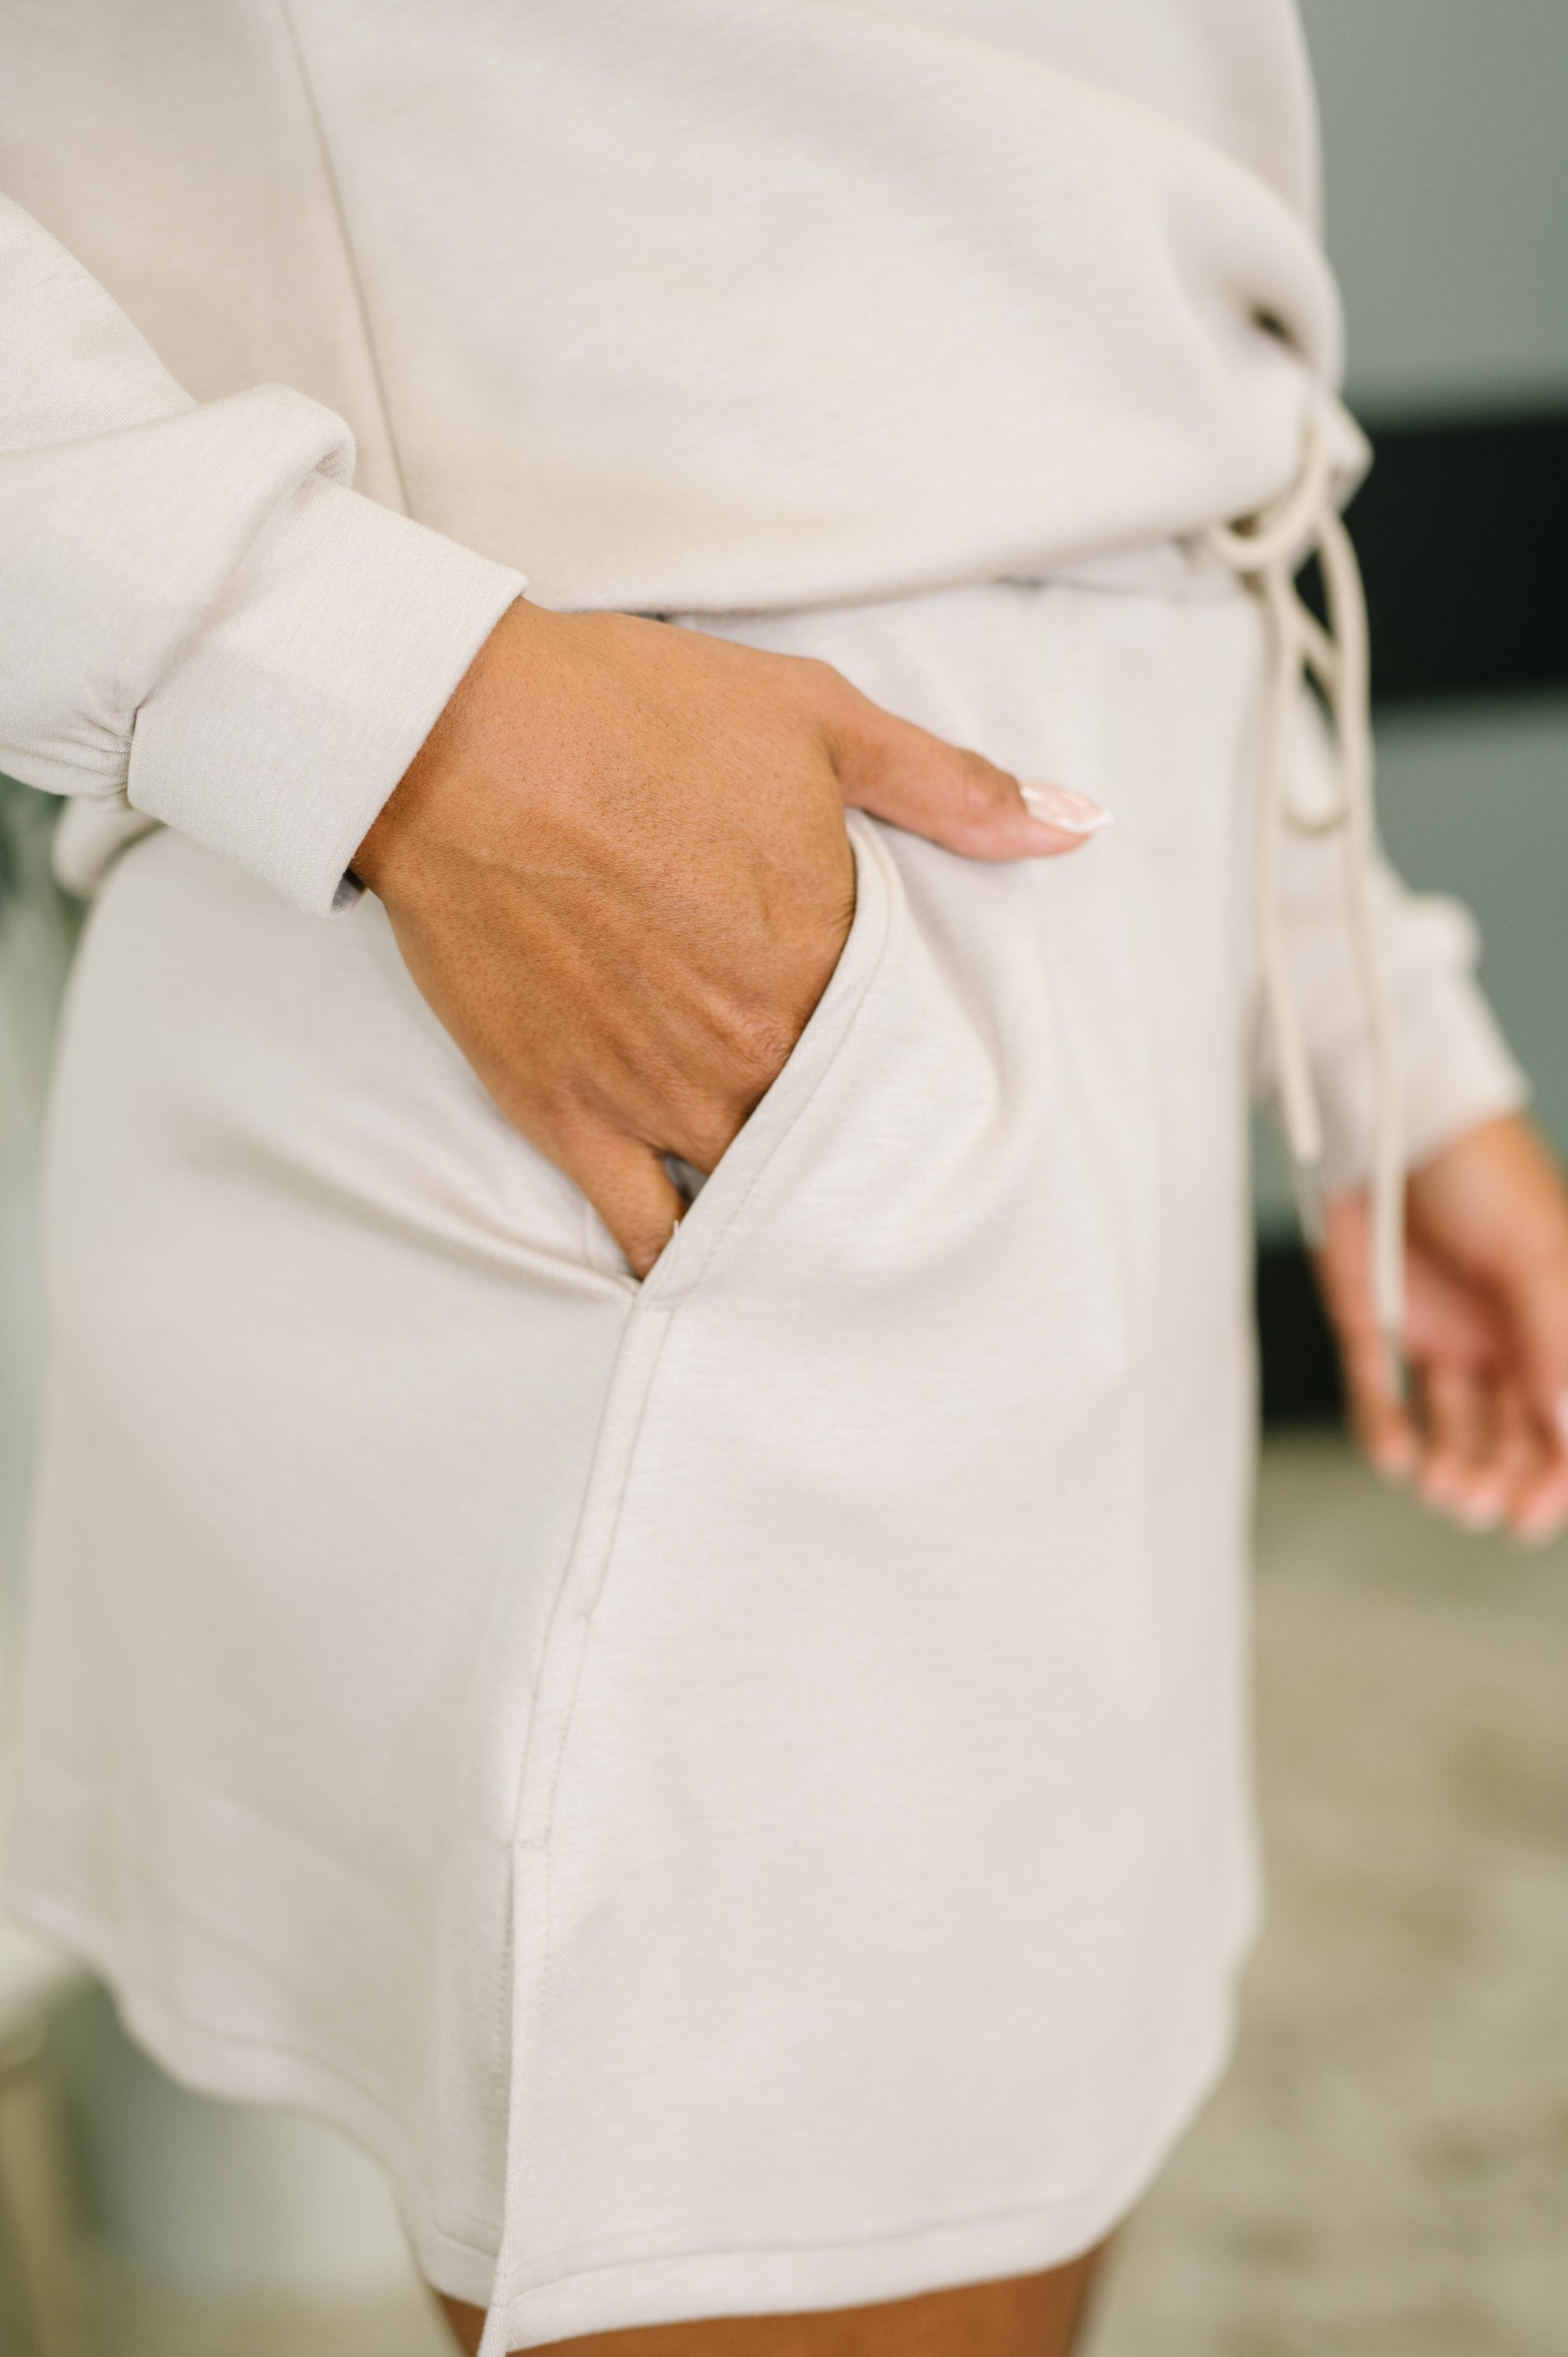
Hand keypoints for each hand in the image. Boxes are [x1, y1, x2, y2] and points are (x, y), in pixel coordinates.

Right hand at [353, 601, 1103, 1276]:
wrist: (455, 737)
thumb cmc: (634, 713)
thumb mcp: (818, 719)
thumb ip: (952, 788)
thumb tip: (1076, 826)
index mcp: (828, 963)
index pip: (914, 1051)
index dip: (925, 1061)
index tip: (938, 1075)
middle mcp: (754, 1052)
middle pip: (841, 1135)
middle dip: (864, 1146)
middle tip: (892, 1170)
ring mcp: (659, 1098)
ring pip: (755, 1194)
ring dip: (790, 1209)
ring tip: (820, 1232)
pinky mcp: (566, 1117)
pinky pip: (641, 1229)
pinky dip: (682, 1259)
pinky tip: (714, 1277)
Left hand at [1315, 1113, 1567, 1542]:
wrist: (1383, 1114)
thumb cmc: (1479, 1166)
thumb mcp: (1537, 1251)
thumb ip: (1561, 1342)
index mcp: (1560, 1318)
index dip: (1559, 1473)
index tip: (1536, 1515)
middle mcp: (1507, 1334)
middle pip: (1516, 1435)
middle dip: (1503, 1478)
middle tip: (1479, 1502)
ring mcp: (1443, 1331)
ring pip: (1455, 1428)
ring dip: (1452, 1466)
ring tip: (1440, 1484)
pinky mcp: (1374, 1324)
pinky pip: (1384, 1398)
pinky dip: (1389, 1434)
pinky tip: (1397, 1456)